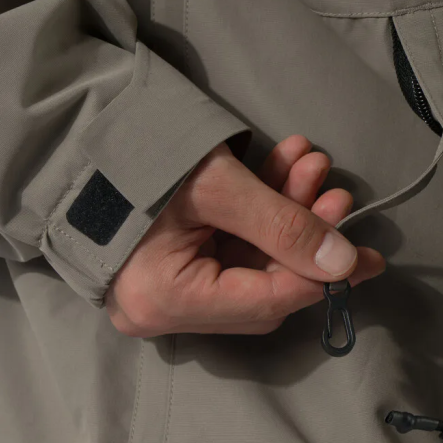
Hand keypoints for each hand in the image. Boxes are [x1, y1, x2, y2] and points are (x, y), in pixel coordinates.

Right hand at [105, 135, 384, 336]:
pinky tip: (286, 168)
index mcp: (167, 300)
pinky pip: (233, 246)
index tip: (366, 259)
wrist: (75, 134)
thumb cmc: (136, 158)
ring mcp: (172, 288)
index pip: (265, 302)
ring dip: (288, 215)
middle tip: (337, 195)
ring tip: (312, 167)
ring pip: (253, 262)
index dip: (322, 278)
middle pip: (263, 285)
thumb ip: (283, 226)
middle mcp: (168, 308)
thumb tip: (345, 264)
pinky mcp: (178, 263)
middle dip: (304, 237)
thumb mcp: (217, 186)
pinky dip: (263, 212)